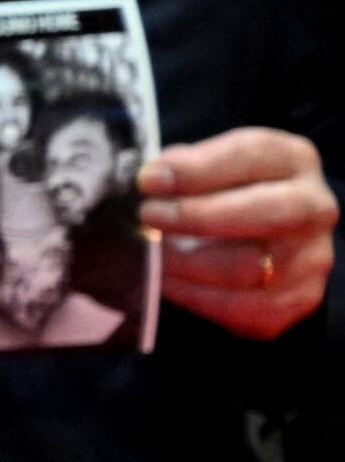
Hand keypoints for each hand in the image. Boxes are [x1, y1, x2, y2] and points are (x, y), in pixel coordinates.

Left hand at [141, 127, 336, 339]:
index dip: (197, 168)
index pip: (252, 155)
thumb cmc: (221, 190)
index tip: (149, 180)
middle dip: (198, 215)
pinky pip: (243, 307)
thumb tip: (152, 179)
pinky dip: (195, 295)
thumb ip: (183, 166)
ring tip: (150, 253)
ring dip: (186, 263)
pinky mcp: (298, 298)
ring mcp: (311, 257)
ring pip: (249, 267)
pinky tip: (166, 280)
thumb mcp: (207, 164)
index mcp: (291, 159)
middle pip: (267, 212)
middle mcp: (314, 207)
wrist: (255, 236)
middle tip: (148, 216)